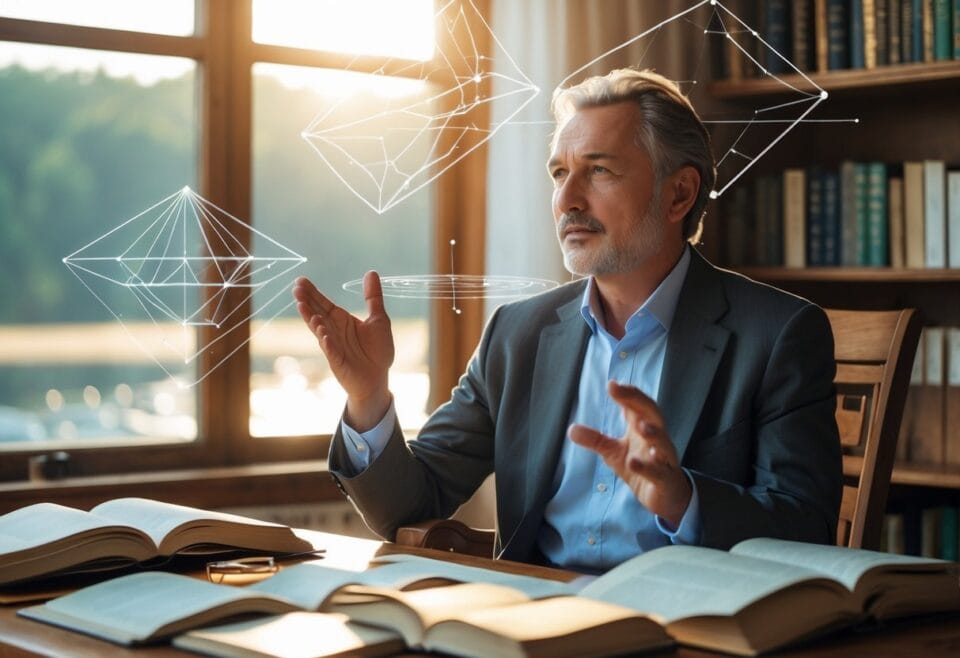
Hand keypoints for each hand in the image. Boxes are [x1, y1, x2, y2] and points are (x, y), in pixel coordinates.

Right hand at [292, 272, 393, 430]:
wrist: (378, 377)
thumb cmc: (377, 350)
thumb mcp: (379, 319)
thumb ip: (373, 297)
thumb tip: (371, 272)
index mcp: (342, 320)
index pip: (324, 303)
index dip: (313, 293)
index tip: (300, 281)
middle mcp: (334, 331)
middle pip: (317, 313)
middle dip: (307, 302)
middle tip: (296, 289)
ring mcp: (333, 346)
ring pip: (320, 330)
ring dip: (311, 319)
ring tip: (302, 306)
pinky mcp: (338, 360)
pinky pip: (331, 350)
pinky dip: (327, 342)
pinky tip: (322, 333)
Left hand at [569, 380, 691, 526]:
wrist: (665, 497)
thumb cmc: (641, 466)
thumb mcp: (614, 452)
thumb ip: (595, 440)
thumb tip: (571, 429)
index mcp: (645, 428)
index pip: (638, 405)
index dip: (627, 394)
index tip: (611, 385)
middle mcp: (658, 439)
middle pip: (654, 414)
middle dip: (639, 401)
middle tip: (621, 392)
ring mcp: (665, 459)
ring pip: (663, 443)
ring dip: (654, 434)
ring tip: (641, 427)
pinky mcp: (665, 480)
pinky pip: (659, 472)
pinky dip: (648, 467)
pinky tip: (634, 462)